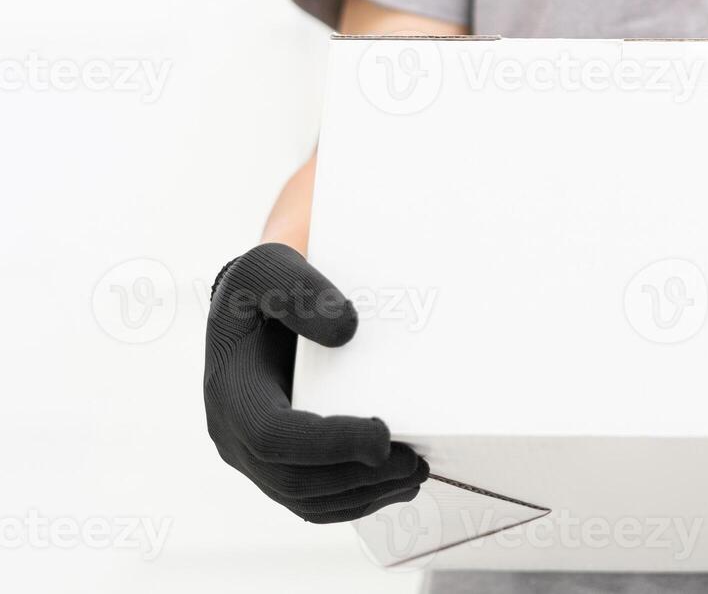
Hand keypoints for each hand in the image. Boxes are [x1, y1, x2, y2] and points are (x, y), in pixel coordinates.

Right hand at [204, 243, 428, 522]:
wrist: (256, 304)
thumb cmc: (265, 285)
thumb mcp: (273, 268)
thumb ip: (302, 292)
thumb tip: (345, 330)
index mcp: (230, 390)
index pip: (274, 436)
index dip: (330, 443)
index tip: (383, 435)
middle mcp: (235, 433)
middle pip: (293, 481)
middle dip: (357, 478)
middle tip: (415, 463)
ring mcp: (255, 456)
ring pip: (305, 500)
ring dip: (363, 496)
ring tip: (415, 475)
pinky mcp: (278, 464)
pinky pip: (312, 500)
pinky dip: (355, 500)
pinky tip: (395, 484)